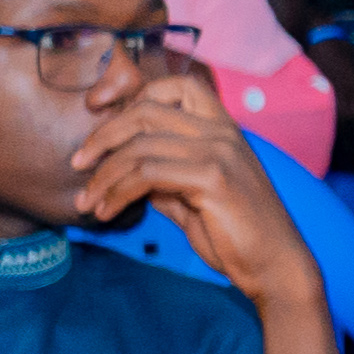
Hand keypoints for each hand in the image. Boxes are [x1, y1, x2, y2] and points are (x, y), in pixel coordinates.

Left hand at [80, 64, 317, 314]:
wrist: (276, 267)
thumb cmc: (238, 237)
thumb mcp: (196, 200)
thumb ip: (167, 180)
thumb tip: (132, 174)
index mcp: (224, 129)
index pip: (176, 86)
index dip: (134, 95)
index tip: (100, 117)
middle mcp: (223, 132)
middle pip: (146, 111)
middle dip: (103, 136)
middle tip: (77, 163)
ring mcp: (219, 152)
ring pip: (140, 147)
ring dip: (103, 175)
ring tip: (87, 202)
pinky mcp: (212, 179)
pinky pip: (147, 175)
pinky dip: (117, 193)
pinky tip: (107, 212)